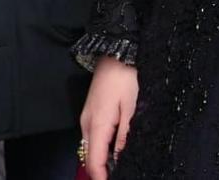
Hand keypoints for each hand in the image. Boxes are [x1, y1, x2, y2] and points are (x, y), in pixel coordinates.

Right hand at [79, 55, 138, 179]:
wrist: (116, 52)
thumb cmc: (126, 79)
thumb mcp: (131, 108)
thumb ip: (124, 136)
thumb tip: (118, 159)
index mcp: (97, 125)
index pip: (94, 160)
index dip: (101, 178)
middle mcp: (87, 123)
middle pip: (89, 156)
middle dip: (101, 171)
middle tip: (119, 176)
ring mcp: (87, 117)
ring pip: (90, 147)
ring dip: (101, 160)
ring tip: (119, 168)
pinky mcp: (91, 112)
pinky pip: (93, 137)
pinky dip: (101, 148)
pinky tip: (115, 150)